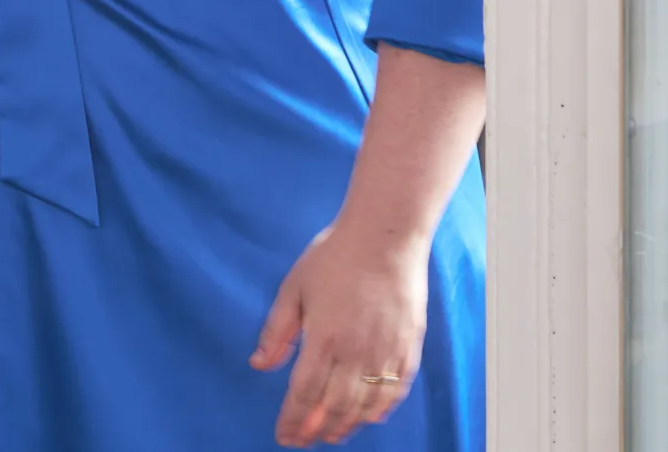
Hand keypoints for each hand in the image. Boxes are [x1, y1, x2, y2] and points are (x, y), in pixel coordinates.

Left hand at [250, 219, 427, 446]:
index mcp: (324, 339)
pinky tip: (369, 417)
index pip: (304, 395)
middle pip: (334, 407)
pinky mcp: (408, 348)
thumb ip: (277, 330)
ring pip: (365, 406)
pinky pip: (395, 392)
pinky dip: (380, 410)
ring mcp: (385, 353)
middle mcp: (355, 354)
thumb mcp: (294, 287)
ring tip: (332, 435)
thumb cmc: (337, 256)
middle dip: (316, 430)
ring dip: (346, 426)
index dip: (293, 420)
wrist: (386, 236)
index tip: (284, 435)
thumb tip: (260, 364)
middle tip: (304, 441)